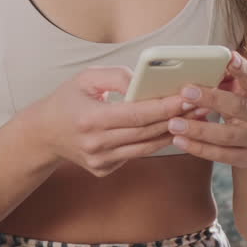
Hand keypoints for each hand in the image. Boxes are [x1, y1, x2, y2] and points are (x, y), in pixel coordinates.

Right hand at [28, 65, 208, 177]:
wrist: (44, 134)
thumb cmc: (67, 100)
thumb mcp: (86, 78)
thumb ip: (116, 76)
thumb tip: (144, 82)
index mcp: (91, 119)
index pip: (137, 114)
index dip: (165, 106)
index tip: (188, 96)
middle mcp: (96, 144)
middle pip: (147, 131)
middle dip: (177, 117)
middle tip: (202, 103)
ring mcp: (100, 161)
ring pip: (147, 147)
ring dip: (173, 132)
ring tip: (195, 116)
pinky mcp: (104, 170)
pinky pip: (136, 153)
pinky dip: (154, 141)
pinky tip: (171, 129)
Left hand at [166, 50, 246, 168]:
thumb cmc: (241, 107)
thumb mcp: (239, 91)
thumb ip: (224, 78)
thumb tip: (197, 66)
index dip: (243, 68)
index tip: (229, 58)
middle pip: (238, 106)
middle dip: (210, 99)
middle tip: (185, 92)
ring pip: (227, 135)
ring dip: (198, 129)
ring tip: (174, 123)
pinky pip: (222, 155)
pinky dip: (199, 148)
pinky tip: (179, 141)